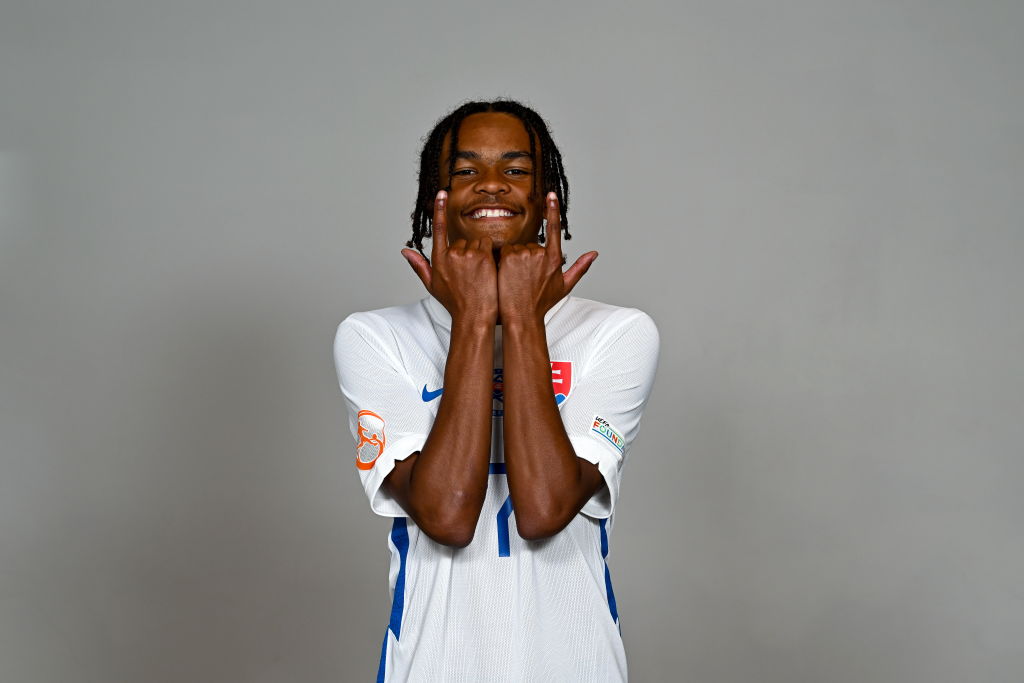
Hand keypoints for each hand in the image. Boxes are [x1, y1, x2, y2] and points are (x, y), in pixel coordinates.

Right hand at [402, 191, 498, 322]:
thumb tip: (405, 251)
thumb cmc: (455, 303)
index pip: (438, 229)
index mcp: (439, 259)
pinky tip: (489, 269)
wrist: (474, 316)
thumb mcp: (433, 285)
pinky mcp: (482, 255)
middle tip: (471, 274)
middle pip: (463, 241)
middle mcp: (451, 254)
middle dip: (469, 253)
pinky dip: (491, 253)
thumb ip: (419, 265)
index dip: (440, 209)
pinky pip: (488, 244)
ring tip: (480, 274)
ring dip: (481, 253)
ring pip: (477, 242)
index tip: (442, 193)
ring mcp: (467, 254)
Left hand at [497, 193, 597, 324]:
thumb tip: (594, 254)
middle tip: (527, 277)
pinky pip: (506, 250)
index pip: (555, 229)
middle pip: (531, 245)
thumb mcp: (564, 286)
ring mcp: (524, 254)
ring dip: (516, 260)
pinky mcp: (509, 257)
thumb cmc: (541, 303)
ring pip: (518, 248)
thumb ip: (580, 267)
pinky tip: (507, 274)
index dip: (553, 210)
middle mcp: (540, 253)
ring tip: (517, 278)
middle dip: (528, 257)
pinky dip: (505, 260)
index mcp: (554, 259)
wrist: (522, 316)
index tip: (551, 194)